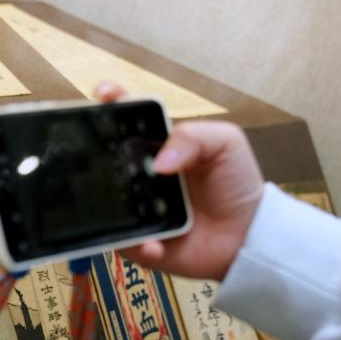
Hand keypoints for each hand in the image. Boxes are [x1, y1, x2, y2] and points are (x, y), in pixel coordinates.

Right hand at [94, 82, 263, 280]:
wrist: (247, 232)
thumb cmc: (235, 182)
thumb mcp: (224, 142)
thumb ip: (193, 136)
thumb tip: (159, 162)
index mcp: (156, 145)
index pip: (125, 119)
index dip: (110, 103)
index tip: (104, 95)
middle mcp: (138, 174)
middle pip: (105, 158)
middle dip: (94, 150)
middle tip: (96, 150)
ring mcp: (136, 208)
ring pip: (106, 201)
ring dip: (109, 202)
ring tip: (129, 206)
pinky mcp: (140, 241)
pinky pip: (125, 243)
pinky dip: (137, 244)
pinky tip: (154, 244)